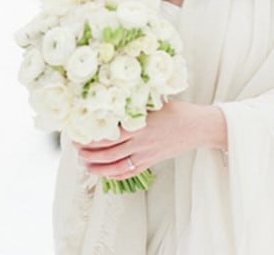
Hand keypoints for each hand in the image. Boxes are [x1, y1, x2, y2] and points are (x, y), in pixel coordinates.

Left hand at [75, 101, 226, 179]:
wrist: (198, 128)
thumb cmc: (177, 112)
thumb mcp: (153, 103)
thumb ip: (133, 105)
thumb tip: (112, 99)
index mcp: (139, 126)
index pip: (108, 136)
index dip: (90, 138)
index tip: (77, 133)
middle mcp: (140, 143)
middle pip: (107, 153)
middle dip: (88, 153)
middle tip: (75, 149)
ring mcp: (145, 155)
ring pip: (115, 166)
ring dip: (97, 167)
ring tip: (84, 164)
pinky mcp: (151, 162)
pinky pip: (128, 173)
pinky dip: (114, 175)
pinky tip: (104, 173)